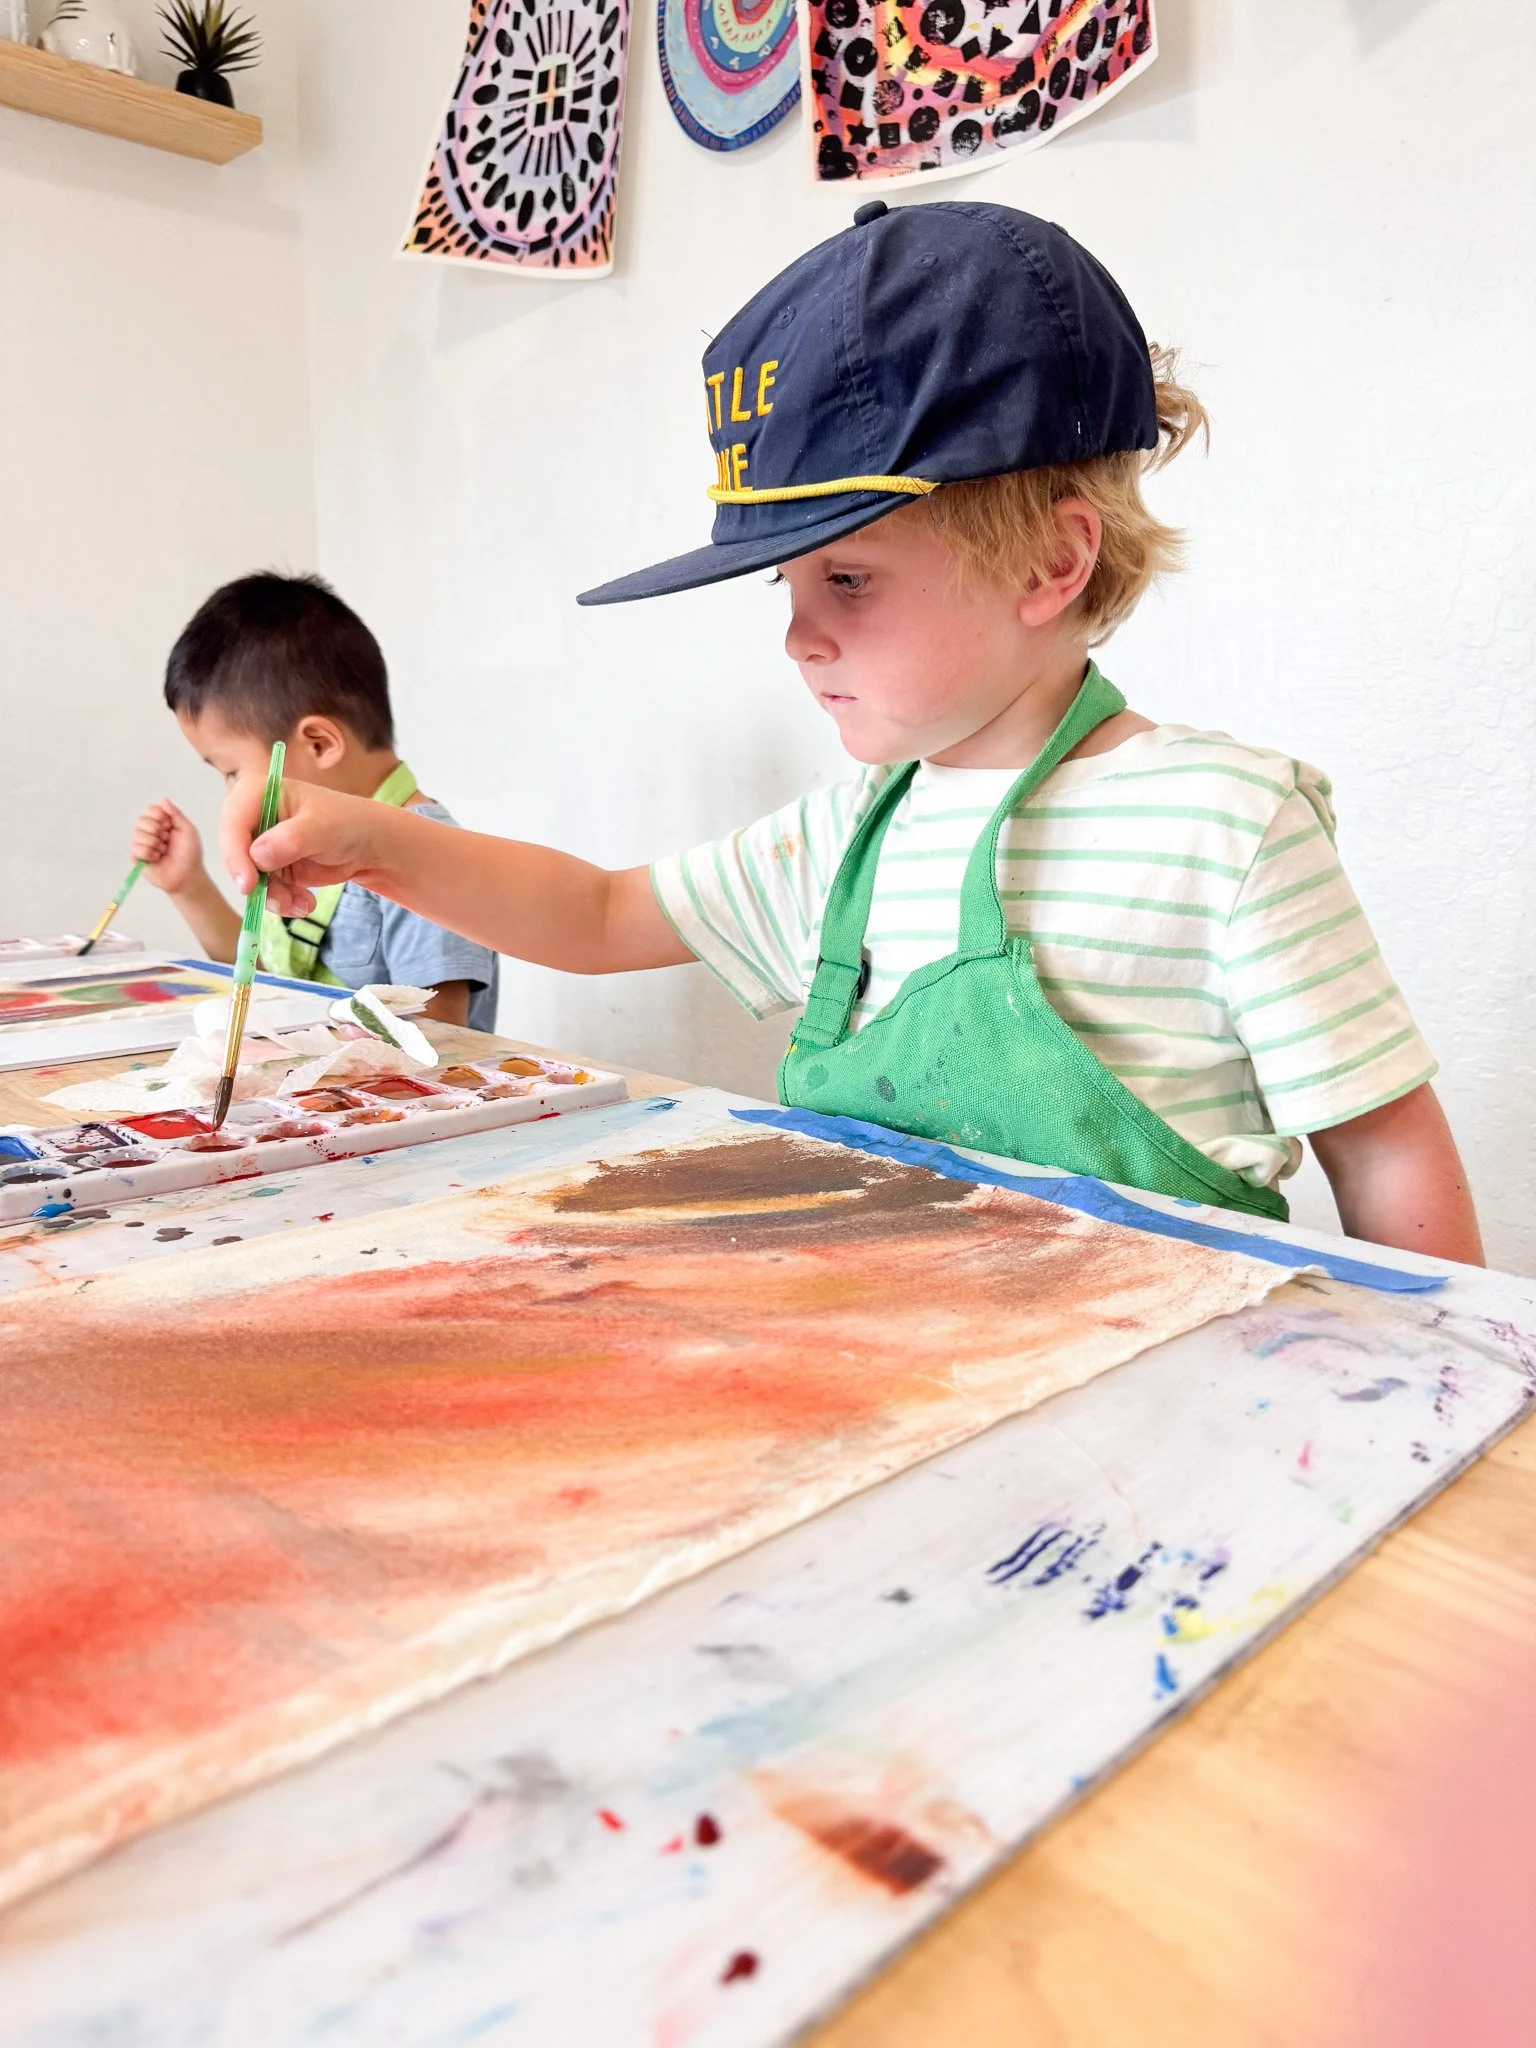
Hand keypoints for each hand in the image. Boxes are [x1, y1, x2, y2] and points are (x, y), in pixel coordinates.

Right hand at [131, 799, 205, 895]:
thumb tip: (163, 800)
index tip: (171, 826)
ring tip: (163, 851)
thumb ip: (176, 814)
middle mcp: (149, 832)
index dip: (160, 816)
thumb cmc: (190, 854)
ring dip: (155, 843)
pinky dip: (149, 853)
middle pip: (141, 820)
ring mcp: (142, 844)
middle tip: (167, 840)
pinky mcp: (137, 857)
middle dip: (157, 830)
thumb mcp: (188, 830)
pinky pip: (135, 848)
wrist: (188, 874)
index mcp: (161, 823)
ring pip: (137, 834)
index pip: (151, 810)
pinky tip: (157, 858)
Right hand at [220, 774, 385, 915]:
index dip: (235, 853)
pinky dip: (283, 901)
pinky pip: (265, 890)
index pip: (234, 822)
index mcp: (259, 793)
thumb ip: (292, 839)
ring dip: (273, 896)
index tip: (248, 883)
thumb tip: (258, 855)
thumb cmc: (346, 823)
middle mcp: (254, 818)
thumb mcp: (323, 827)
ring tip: (302, 904)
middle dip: (256, 881)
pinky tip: (306, 903)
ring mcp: (261, 845)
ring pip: (250, 878)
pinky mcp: (271, 868)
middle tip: (280, 901)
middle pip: (236, 853)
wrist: (366, 844)